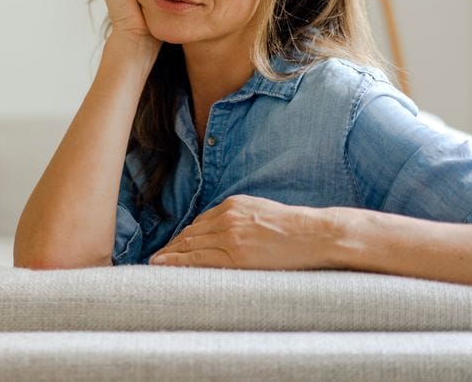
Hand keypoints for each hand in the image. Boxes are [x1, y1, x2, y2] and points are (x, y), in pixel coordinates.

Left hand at [148, 194, 339, 269]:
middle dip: (173, 246)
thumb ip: (241, 220)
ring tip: (157, 264)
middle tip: (157, 258)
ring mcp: (230, 235)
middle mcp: (227, 217)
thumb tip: (225, 234)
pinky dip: (179, 263)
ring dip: (171, 255)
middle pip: (191, 233)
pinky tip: (165, 266)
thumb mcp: (262, 214)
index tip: (173, 246)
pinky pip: (199, 259)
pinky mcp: (235, 254)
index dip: (183, 236)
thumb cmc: (295, 229)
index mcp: (233, 205)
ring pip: (190, 245)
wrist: (314, 234)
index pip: (200, 223)